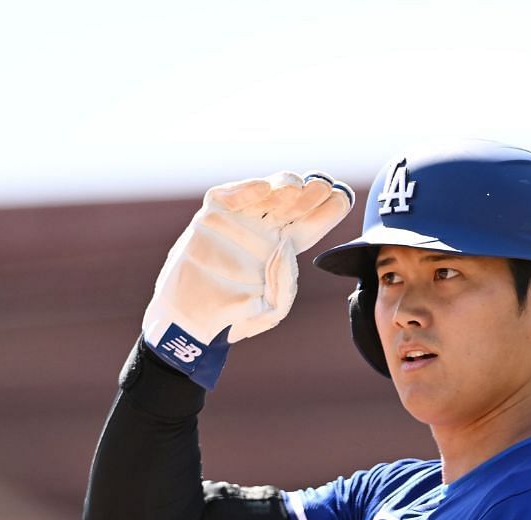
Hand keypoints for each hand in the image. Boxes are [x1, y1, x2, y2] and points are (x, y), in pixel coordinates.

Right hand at [141, 172, 354, 390]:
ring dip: (282, 185)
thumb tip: (285, 247)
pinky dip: (245, 189)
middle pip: (292, 204)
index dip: (327, 210)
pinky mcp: (210, 218)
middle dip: (310, 193)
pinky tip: (264, 188)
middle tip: (321, 187)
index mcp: (282, 250)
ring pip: (265, 193)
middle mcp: (263, 231)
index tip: (341, 198)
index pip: (311, 224)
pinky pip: (227, 196)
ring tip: (296, 187)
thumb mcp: (269, 310)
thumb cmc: (230, 318)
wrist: (189, 323)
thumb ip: (284, 284)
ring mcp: (237, 222)